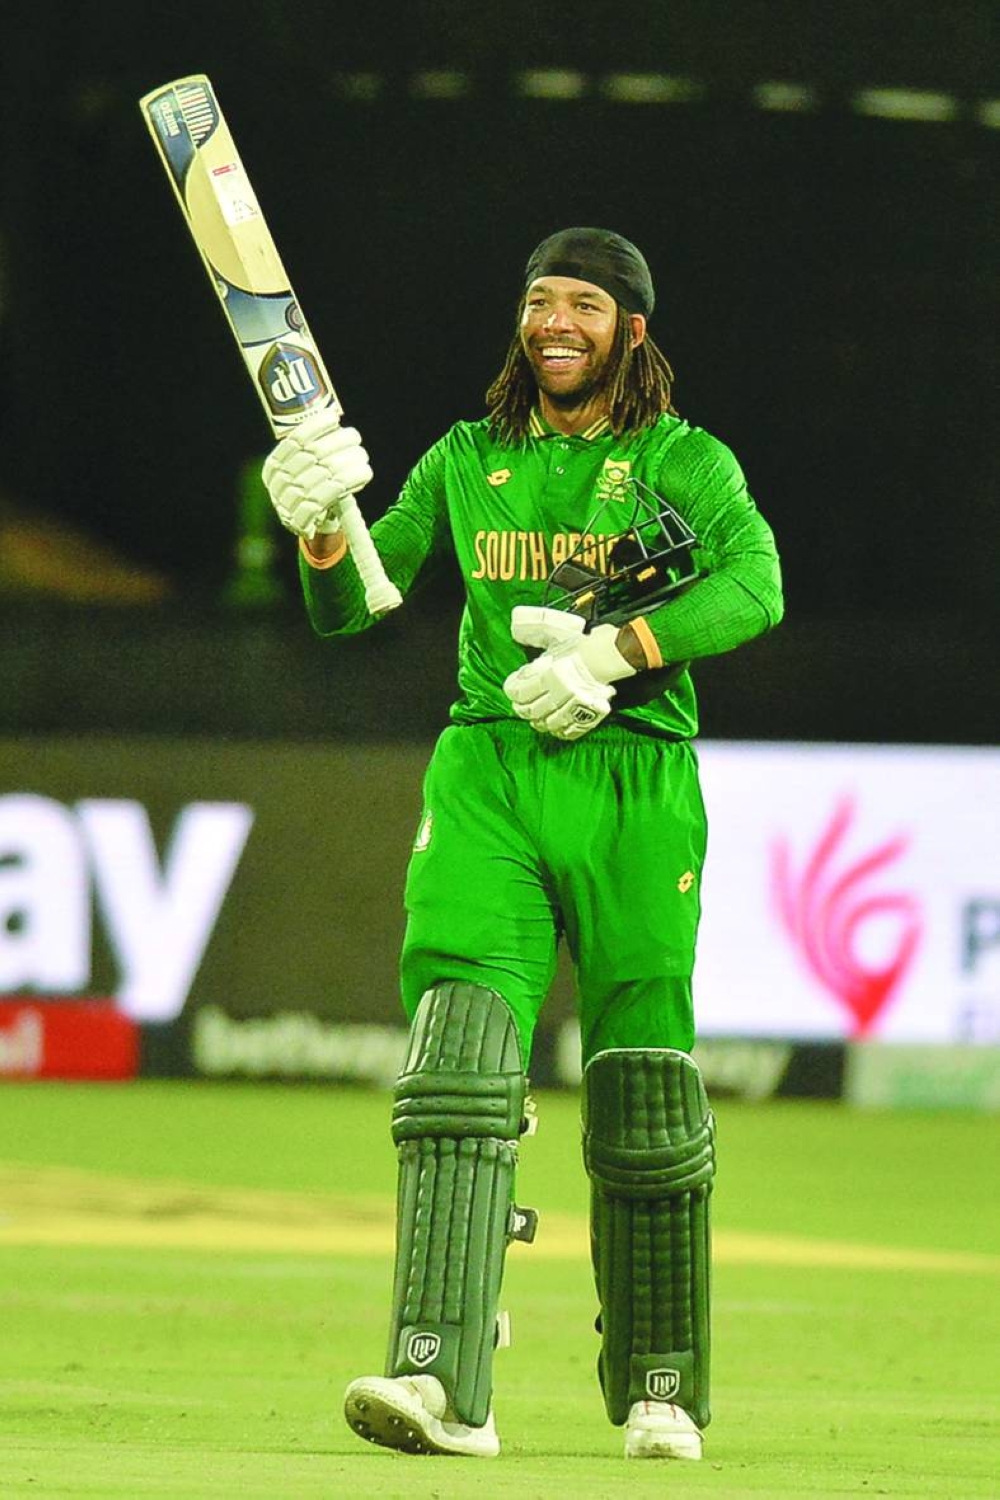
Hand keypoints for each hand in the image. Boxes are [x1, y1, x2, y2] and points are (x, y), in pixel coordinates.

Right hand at [262, 411, 372, 540]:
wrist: (308, 525)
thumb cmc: (312, 489)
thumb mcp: (305, 467)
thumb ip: (314, 446)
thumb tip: (332, 415)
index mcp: (275, 466)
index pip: (295, 440)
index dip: (315, 426)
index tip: (334, 418)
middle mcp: (278, 483)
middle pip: (313, 456)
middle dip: (339, 444)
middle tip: (356, 440)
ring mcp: (287, 503)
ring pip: (324, 477)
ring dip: (349, 466)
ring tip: (363, 460)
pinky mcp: (301, 521)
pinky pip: (328, 499)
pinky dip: (347, 485)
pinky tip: (360, 477)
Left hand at [503, 606, 636, 739]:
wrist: (609, 656)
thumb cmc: (582, 646)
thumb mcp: (555, 637)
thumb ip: (535, 639)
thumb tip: (518, 639)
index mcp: (547, 675)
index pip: (520, 692)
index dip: (512, 691)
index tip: (512, 688)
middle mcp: (557, 693)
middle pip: (530, 711)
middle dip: (522, 709)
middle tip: (520, 706)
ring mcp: (571, 706)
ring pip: (547, 723)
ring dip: (539, 722)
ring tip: (536, 718)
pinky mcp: (586, 715)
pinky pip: (569, 730)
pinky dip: (560, 731)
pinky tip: (555, 728)